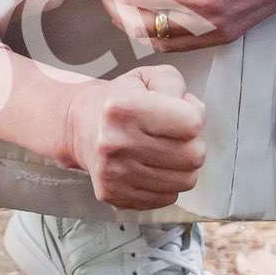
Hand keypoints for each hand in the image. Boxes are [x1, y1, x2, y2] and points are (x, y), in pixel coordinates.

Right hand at [49, 63, 205, 211]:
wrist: (81, 127)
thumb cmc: (121, 100)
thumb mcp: (148, 76)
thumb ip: (176, 85)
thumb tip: (193, 113)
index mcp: (124, 108)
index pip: (192, 123)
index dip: (194, 114)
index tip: (179, 112)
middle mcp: (115, 143)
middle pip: (193, 156)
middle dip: (192, 143)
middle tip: (174, 135)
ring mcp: (113, 174)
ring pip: (185, 181)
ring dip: (181, 166)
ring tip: (163, 150)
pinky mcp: (114, 195)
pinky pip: (167, 198)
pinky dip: (166, 183)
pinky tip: (151, 166)